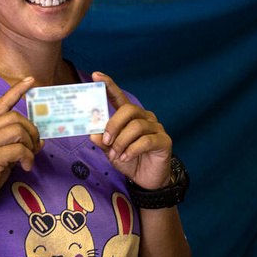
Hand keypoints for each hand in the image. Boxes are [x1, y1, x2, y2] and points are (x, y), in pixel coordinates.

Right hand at [0, 76, 42, 219]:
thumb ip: (14, 145)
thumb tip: (39, 140)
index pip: (0, 103)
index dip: (16, 90)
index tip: (30, 80)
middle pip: (15, 117)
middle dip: (32, 130)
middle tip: (35, 146)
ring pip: (18, 130)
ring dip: (30, 145)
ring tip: (28, 158)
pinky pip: (19, 150)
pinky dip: (28, 158)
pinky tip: (25, 167)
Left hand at [90, 72, 171, 190]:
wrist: (146, 180)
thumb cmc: (128, 160)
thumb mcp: (110, 151)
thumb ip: (102, 141)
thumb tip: (92, 133)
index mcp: (129, 116)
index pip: (118, 96)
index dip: (108, 85)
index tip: (96, 76)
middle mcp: (144, 117)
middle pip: (128, 110)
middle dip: (113, 125)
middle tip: (105, 141)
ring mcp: (155, 127)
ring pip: (136, 126)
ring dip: (121, 142)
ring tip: (116, 155)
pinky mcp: (164, 140)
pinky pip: (146, 140)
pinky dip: (132, 150)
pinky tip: (126, 158)